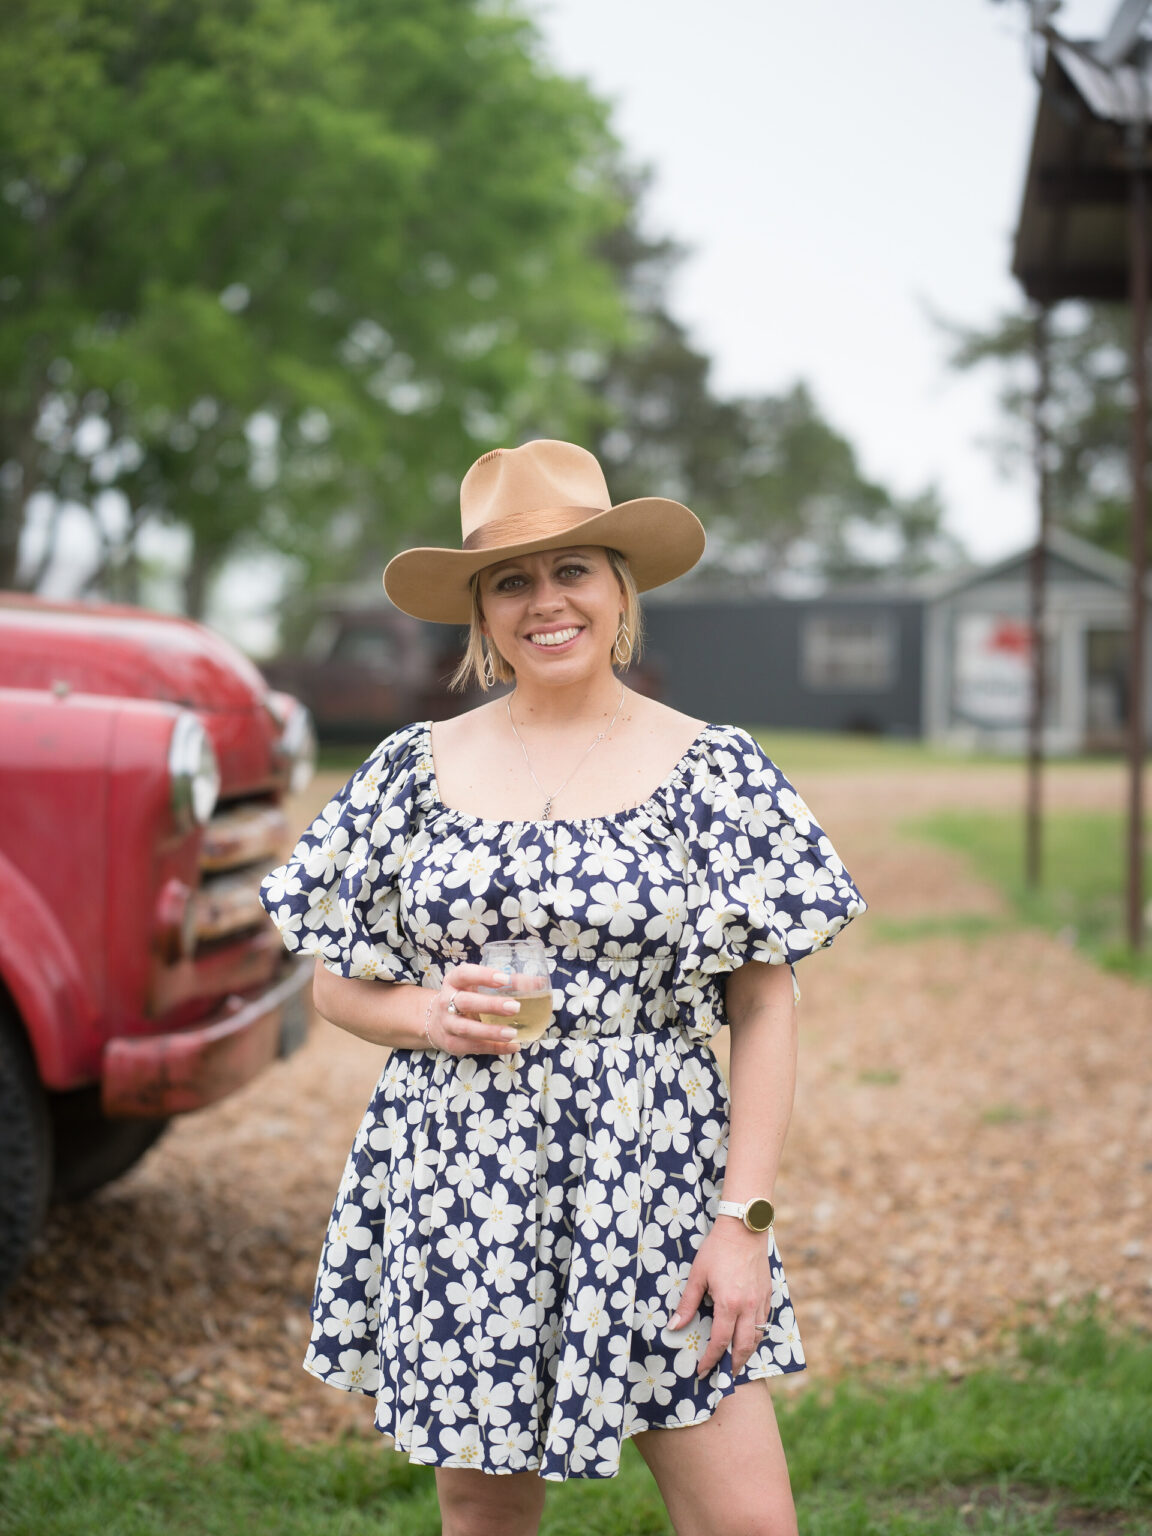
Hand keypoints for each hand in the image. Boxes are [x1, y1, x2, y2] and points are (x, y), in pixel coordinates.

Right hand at [424, 963, 521, 1054]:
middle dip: (490, 1005)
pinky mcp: (452, 1044)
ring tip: (513, 1032)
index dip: (484, 976)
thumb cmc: (465, 997)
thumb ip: (505, 983)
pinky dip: (495, 1047)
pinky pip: (474, 1047)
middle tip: (515, 1007)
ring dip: (491, 1032)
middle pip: (466, 1002)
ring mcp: (447, 1024)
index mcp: (454, 981)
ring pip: (467, 1029)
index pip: (465, 974)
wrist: (435, 1021)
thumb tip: (538, 982)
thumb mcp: (476, 985)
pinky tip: (513, 1045)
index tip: (505, 979)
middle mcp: (446, 1001)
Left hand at [668, 1219, 773, 1378]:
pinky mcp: (768, 1294)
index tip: (702, 1371)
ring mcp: (760, 1301)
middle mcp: (748, 1307)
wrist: (744, 1228)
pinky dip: (756, 1335)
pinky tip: (748, 1336)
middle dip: (733, 1366)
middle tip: (723, 1376)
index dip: (710, 1360)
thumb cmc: (717, 1249)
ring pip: (757, 1337)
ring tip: (735, 1361)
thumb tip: (674, 1327)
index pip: (719, 1342)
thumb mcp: (697, 1275)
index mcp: (728, 1304)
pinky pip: (764, 1322)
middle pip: (743, 1347)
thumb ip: (687, 1303)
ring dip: (746, 1353)